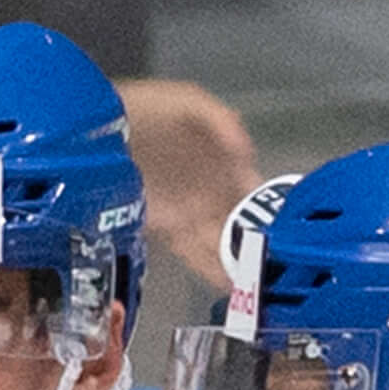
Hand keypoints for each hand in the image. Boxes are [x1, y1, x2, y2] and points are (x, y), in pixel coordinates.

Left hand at [120, 76, 262, 287]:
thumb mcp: (189, 103)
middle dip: (259, 247)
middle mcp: (211, 192)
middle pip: (241, 226)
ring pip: (222, 245)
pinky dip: (211, 270)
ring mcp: (189, 213)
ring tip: (257, 287)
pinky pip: (195, 254)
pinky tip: (227, 286)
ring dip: (238, 265)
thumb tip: (246, 152)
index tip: (288, 230)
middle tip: (276, 271)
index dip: (271, 209)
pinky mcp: (166, 229)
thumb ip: (222, 121)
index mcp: (223, 165)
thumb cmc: (146, 109)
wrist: (100, 130)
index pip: (254, 193)